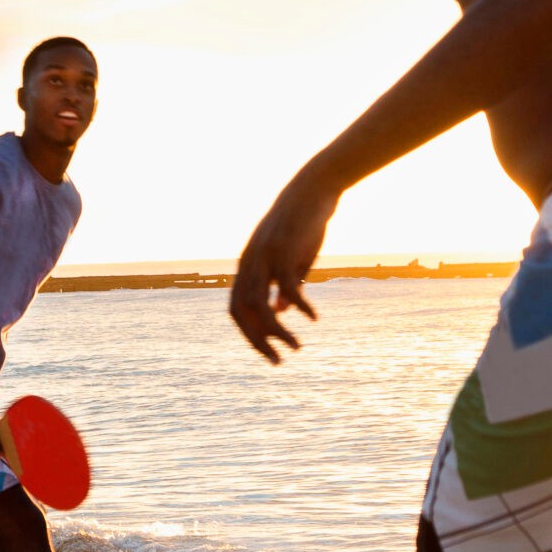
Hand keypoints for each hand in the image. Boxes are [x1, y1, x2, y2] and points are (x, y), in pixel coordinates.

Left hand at [229, 173, 338, 363]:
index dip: (249, 334)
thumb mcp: (288, 258)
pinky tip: (313, 318)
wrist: (312, 190)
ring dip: (277, 331)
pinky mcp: (284, 250)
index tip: (269, 353)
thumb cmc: (300, 225)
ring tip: (296, 346)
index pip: (237, 309)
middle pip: (243, 311)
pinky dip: (300, 306)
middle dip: (257, 341)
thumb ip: (281, 285)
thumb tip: (279, 311)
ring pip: (260, 304)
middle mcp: (250, 263)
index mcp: (247, 266)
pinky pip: (288, 287)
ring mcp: (265, 256)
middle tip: (278, 361)